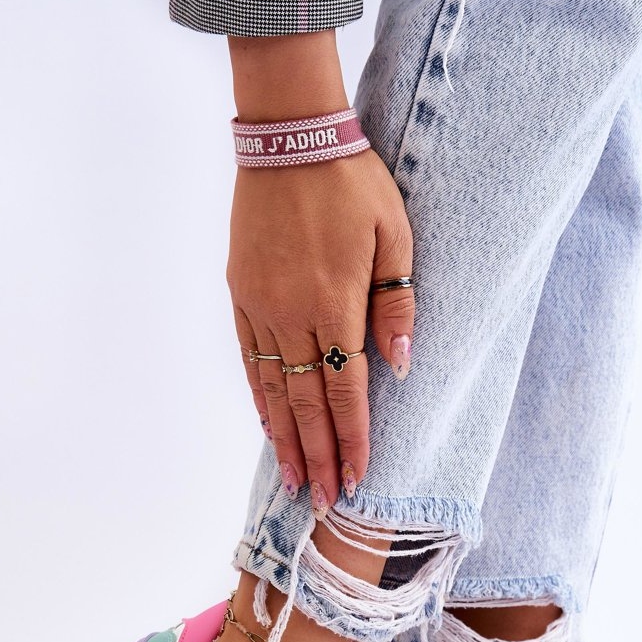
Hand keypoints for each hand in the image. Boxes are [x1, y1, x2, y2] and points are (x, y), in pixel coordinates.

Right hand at [229, 145, 413, 516]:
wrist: (289, 139)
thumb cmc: (353, 184)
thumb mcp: (396, 236)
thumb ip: (397, 304)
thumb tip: (400, 366)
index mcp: (336, 304)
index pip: (347, 391)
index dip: (352, 439)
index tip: (357, 479)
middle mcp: (294, 316)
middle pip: (308, 404)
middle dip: (320, 457)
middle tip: (324, 503)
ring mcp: (261, 308)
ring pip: (274, 390)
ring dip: (287, 439)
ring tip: (295, 481)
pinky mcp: (241, 295)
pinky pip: (251, 359)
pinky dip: (261, 397)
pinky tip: (268, 424)